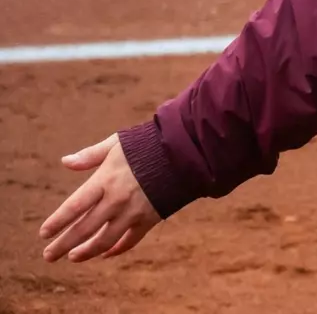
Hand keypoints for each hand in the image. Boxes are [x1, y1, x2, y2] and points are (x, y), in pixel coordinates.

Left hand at [40, 135, 160, 262]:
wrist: (186, 151)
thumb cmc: (148, 143)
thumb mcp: (117, 143)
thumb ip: (90, 155)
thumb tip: (65, 162)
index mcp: (105, 180)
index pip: (74, 207)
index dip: (57, 222)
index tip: (44, 234)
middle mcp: (117, 200)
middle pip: (84, 229)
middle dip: (64, 244)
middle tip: (49, 255)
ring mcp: (134, 212)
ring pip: (105, 240)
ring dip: (87, 251)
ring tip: (73, 257)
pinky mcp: (150, 218)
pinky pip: (130, 240)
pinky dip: (117, 249)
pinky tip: (105, 253)